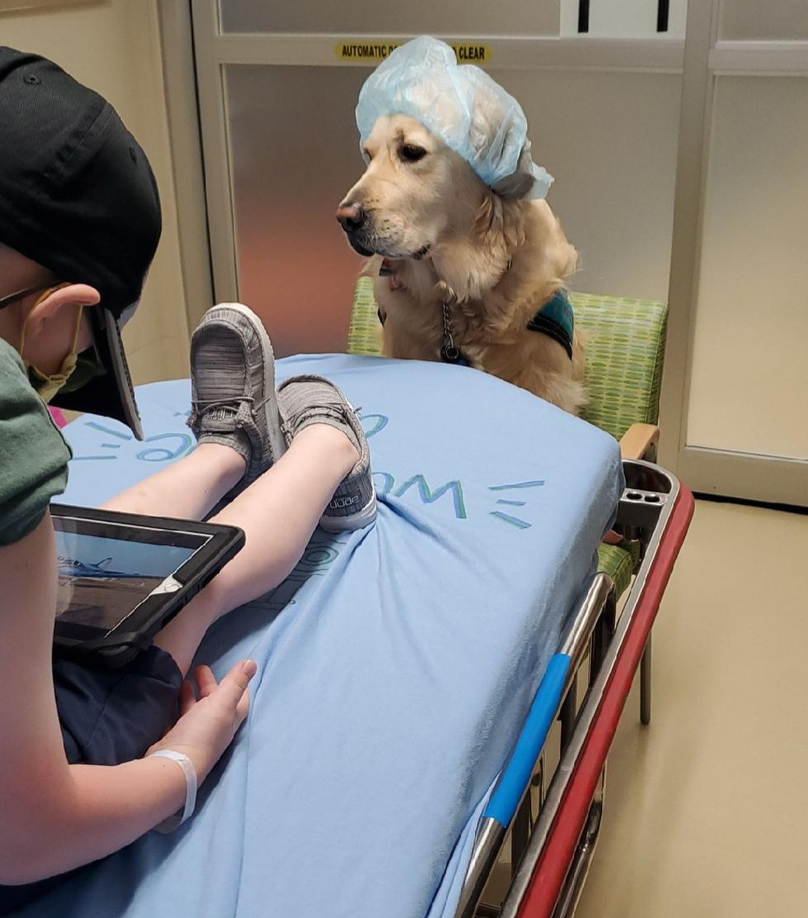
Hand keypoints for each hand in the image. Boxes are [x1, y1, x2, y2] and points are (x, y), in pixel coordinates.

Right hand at [147, 659, 255, 783]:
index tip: (235, 669)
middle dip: (210, 684)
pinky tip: (168, 698)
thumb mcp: (222, 703)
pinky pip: (178, 719)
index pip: (240, 699)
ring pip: (196, 709)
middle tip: (199, 667)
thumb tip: (252, 663)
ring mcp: (195, 735)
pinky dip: (176, 706)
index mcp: (230, 719)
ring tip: (183, 679)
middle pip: (216, 702)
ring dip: (192, 694)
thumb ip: (236, 682)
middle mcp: (215, 728)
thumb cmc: (202, 732)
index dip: (239, 684)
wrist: (173, 765)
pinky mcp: (176, 739)